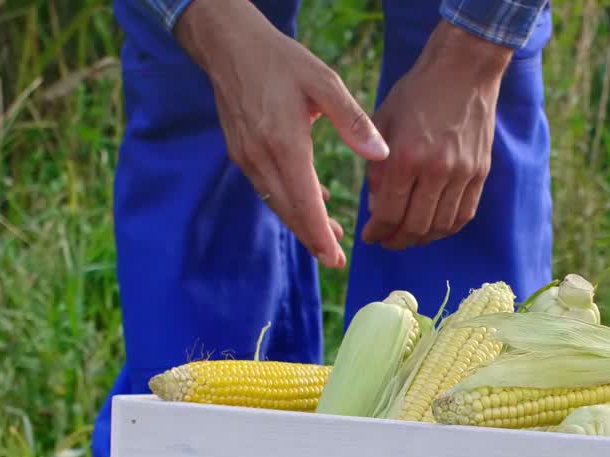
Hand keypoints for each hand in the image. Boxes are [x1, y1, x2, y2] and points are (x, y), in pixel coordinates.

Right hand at [175, 0, 388, 268]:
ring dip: (301, 222)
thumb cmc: (281, 59)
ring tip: (328, 236)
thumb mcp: (324, 82)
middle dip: (312, 238)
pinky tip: (310, 200)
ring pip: (276, 202)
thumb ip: (353, 121)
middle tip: (335, 260)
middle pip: (289, 211)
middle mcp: (260, 157)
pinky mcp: (241, 151)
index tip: (335, 260)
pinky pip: (267, 186)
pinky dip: (288, 201)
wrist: (228, 44)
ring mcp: (246, 156)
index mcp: (284, 143)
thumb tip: (381, 155)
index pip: (304, 202)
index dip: (320, 234)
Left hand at [361, 21, 512, 249]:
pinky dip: (446, 227)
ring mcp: (463, 173)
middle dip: (396, 240)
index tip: (369, 235)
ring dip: (421, 238)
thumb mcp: (384, 123)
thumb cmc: (417, 93)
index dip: (376, 231)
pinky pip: (464, 214)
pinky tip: (432, 226)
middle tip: (386, 240)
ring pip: (441, 226)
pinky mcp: (480, 172)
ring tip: (407, 236)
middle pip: (415, 226)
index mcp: (407, 155)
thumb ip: (378, 169)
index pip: (389, 212)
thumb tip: (378, 208)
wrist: (464, 70)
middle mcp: (437, 169)